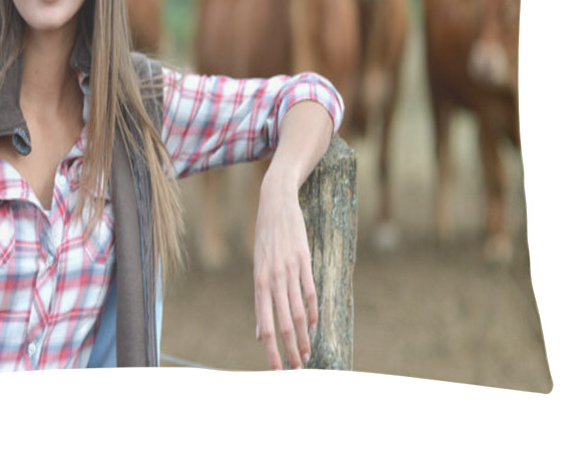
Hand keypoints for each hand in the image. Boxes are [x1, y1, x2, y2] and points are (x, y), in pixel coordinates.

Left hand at [253, 166, 316, 369]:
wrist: (275, 201)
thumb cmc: (265, 237)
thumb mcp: (258, 266)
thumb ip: (261, 299)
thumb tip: (259, 332)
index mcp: (259, 280)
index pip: (264, 322)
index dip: (270, 348)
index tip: (275, 369)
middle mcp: (272, 277)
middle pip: (282, 322)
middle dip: (289, 349)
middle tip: (295, 370)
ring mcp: (289, 268)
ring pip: (296, 311)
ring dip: (302, 337)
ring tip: (307, 355)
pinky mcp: (303, 259)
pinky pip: (309, 290)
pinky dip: (311, 311)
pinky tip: (313, 326)